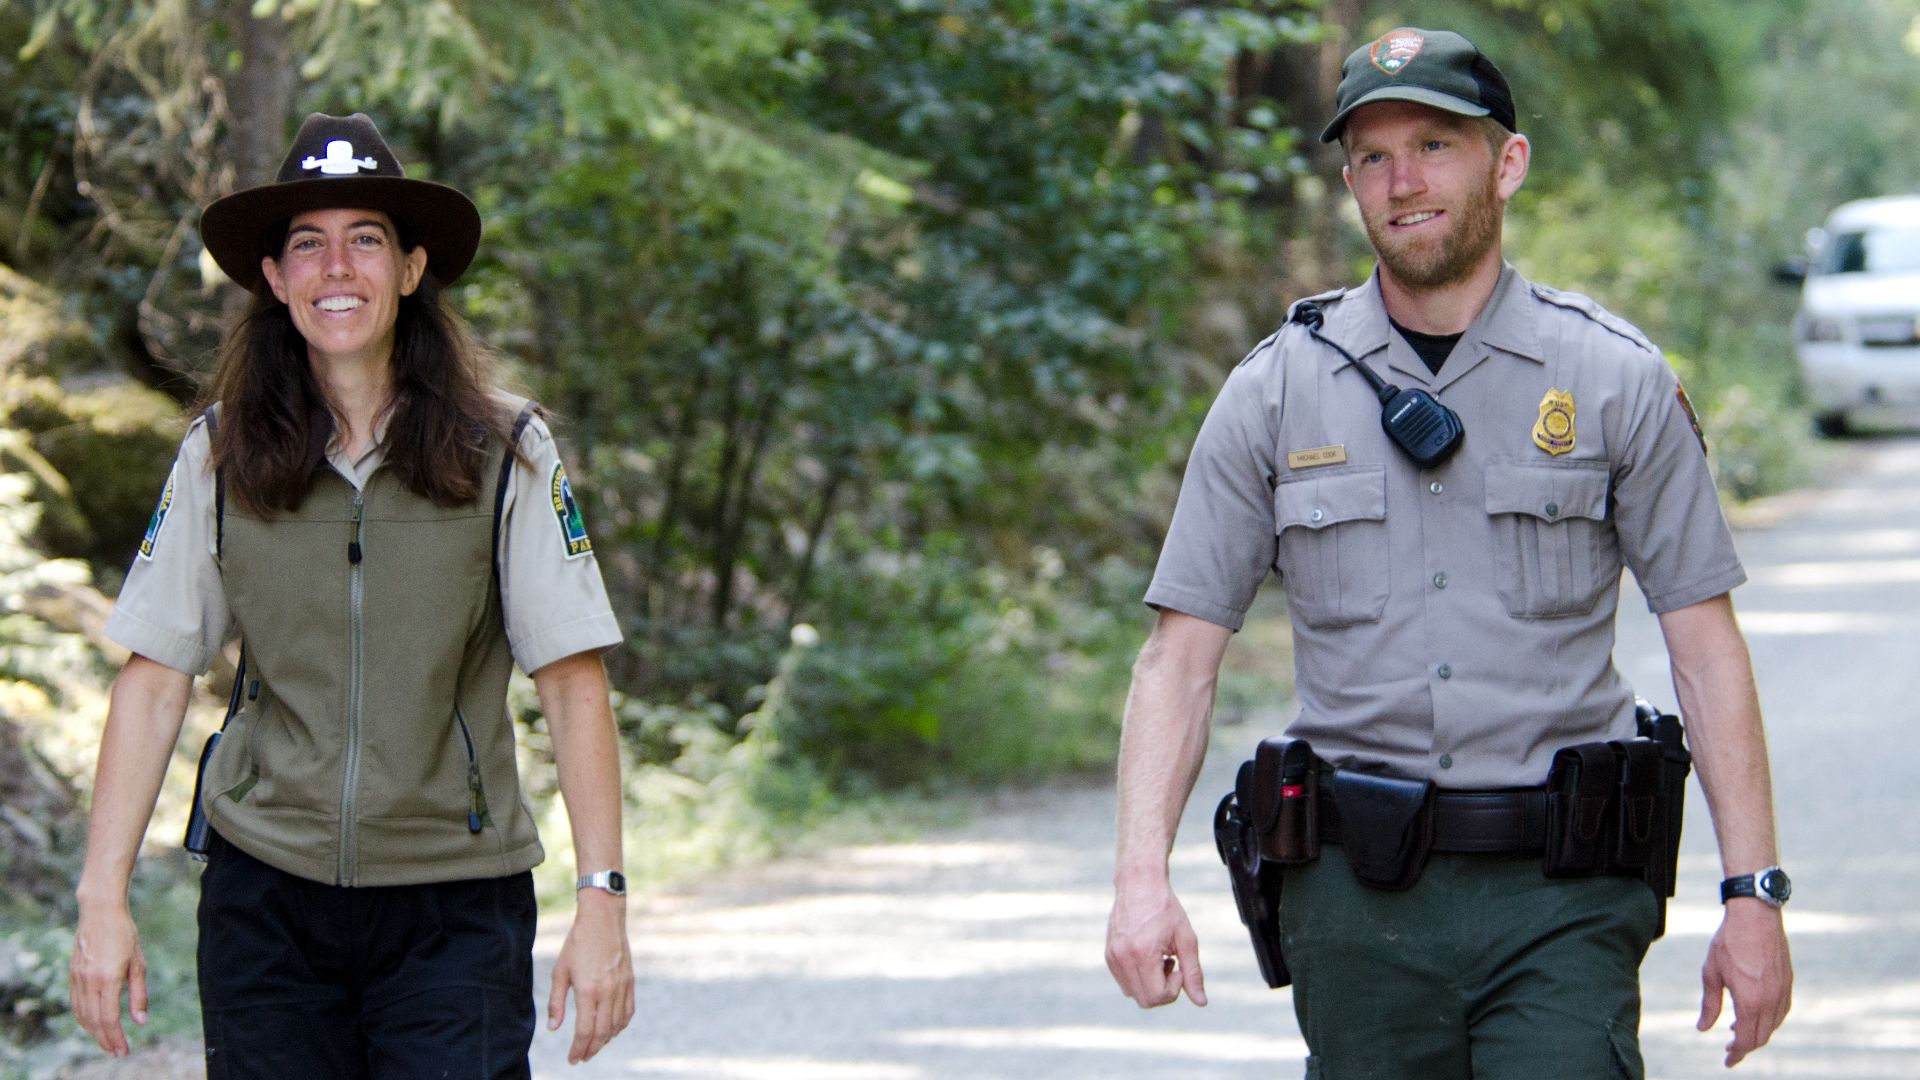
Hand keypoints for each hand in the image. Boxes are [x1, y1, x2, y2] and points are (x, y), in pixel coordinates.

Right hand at [70, 900, 146, 1056]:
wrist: (100, 913)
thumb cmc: (125, 935)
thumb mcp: (138, 963)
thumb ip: (139, 994)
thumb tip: (140, 1021)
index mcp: (108, 979)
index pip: (109, 1018)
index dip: (115, 1037)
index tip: (122, 1051)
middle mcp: (89, 981)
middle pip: (94, 1021)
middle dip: (105, 1040)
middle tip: (116, 1052)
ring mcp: (78, 979)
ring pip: (82, 1015)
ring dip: (93, 1032)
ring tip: (106, 1042)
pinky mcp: (72, 975)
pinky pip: (76, 1004)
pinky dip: (83, 1018)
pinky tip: (92, 1024)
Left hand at [547, 889, 634, 1063]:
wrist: (603, 919)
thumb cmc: (577, 943)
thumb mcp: (560, 971)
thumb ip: (556, 1002)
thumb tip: (554, 1028)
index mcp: (588, 990)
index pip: (585, 1031)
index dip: (578, 1049)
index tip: (572, 1058)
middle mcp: (608, 992)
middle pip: (602, 1033)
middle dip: (592, 1049)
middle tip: (582, 1057)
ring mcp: (622, 987)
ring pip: (617, 1025)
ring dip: (606, 1039)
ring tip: (594, 1045)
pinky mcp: (630, 981)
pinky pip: (628, 1011)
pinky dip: (620, 1025)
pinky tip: (612, 1029)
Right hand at [1106, 878, 1206, 1007]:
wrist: (1139, 883)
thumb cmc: (1165, 908)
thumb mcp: (1186, 939)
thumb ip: (1193, 972)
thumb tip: (1201, 1002)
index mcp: (1142, 953)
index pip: (1157, 996)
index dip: (1174, 988)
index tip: (1179, 966)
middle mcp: (1122, 958)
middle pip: (1145, 1001)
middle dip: (1163, 990)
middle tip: (1171, 964)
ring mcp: (1112, 957)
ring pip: (1133, 994)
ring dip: (1150, 984)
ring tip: (1158, 958)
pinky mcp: (1108, 955)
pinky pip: (1124, 982)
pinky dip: (1139, 977)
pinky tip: (1147, 955)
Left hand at [1698, 900, 1792, 1066]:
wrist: (1755, 915)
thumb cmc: (1729, 942)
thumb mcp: (1711, 973)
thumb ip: (1710, 1004)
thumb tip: (1703, 1029)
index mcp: (1750, 1001)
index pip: (1747, 1040)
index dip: (1737, 1054)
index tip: (1728, 1061)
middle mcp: (1771, 1001)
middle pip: (1761, 1036)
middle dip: (1746, 1047)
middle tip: (1730, 1049)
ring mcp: (1783, 992)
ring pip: (1773, 1025)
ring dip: (1758, 1033)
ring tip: (1738, 1031)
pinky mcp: (1788, 982)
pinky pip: (1782, 1011)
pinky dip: (1769, 1020)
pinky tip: (1755, 1014)